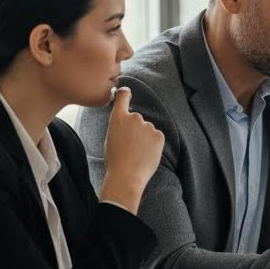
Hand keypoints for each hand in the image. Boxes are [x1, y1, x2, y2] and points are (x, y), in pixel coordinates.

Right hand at [100, 87, 163, 213]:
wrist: (126, 176)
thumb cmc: (115, 161)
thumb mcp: (110, 138)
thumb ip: (120, 126)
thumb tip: (127, 122)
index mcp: (118, 118)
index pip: (123, 97)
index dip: (125, 93)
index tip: (127, 92)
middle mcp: (134, 118)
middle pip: (137, 119)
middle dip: (135, 130)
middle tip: (130, 146)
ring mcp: (148, 126)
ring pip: (147, 130)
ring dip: (145, 138)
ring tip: (137, 153)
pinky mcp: (159, 135)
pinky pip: (156, 137)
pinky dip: (153, 144)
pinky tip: (146, 154)